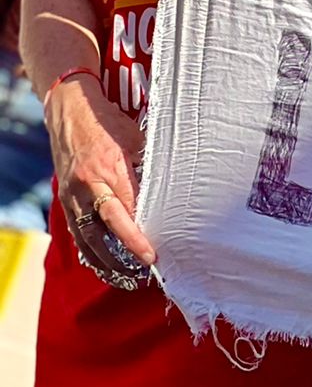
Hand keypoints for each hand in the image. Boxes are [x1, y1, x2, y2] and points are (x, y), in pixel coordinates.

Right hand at [45, 74, 155, 279]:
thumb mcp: (135, 138)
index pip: (124, 211)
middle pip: (104, 230)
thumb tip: (171, 189)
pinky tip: (104, 264)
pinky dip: (89, 251)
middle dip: (124, 253)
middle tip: (146, 268)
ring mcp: (72, 195)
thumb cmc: (107, 122)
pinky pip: (76, 232)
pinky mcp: (65, 199)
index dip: (137, 236)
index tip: (152, 254)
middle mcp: (87, 186)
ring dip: (106, 260)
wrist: (69, 110)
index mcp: (106, 170)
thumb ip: (149, 165)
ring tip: (127, 276)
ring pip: (87, 237)